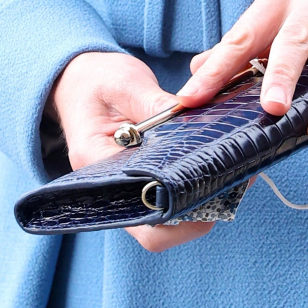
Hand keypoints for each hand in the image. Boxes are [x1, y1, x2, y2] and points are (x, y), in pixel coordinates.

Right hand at [49, 50, 216, 253]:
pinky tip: (214, 170)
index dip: (173, 212)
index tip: (206, 192)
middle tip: (226, 189)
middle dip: (191, 216)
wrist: (80, 79)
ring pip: (163, 219)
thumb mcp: (127, 84)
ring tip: (226, 179)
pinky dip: (190, 190)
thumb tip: (189, 119)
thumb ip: (154, 104)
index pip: (134, 210)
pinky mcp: (139, 178)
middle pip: (151, 228)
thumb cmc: (98, 79)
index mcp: (95, 161)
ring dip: (195, 205)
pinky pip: (165, 198)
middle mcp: (107, 185)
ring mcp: (124, 186)